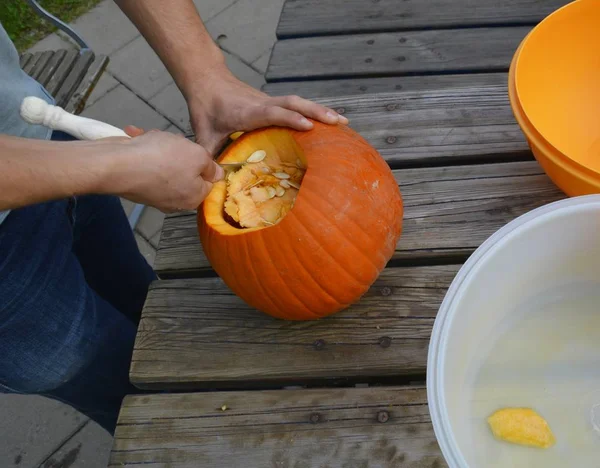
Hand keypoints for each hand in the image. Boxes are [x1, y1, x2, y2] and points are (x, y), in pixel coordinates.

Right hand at [107, 130, 223, 212]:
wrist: (117, 164)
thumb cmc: (163, 159)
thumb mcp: (197, 156)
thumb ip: (210, 165)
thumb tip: (218, 174)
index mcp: (193, 198)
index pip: (209, 182)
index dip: (205, 162)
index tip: (196, 149)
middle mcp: (175, 200)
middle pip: (186, 170)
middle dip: (179, 151)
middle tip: (173, 140)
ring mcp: (154, 193)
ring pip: (165, 163)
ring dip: (159, 146)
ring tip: (151, 138)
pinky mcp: (136, 184)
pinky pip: (146, 162)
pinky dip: (143, 149)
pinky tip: (136, 137)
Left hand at [186, 67, 348, 153]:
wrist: (207, 80)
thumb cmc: (205, 107)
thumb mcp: (202, 132)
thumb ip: (207, 155)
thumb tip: (211, 181)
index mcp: (246, 112)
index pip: (270, 113)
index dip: (289, 118)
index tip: (308, 125)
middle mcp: (262, 104)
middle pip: (293, 104)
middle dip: (316, 113)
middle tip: (338, 122)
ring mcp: (269, 101)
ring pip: (298, 103)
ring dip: (320, 111)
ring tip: (343, 122)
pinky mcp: (273, 102)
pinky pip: (296, 105)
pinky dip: (314, 111)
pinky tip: (329, 120)